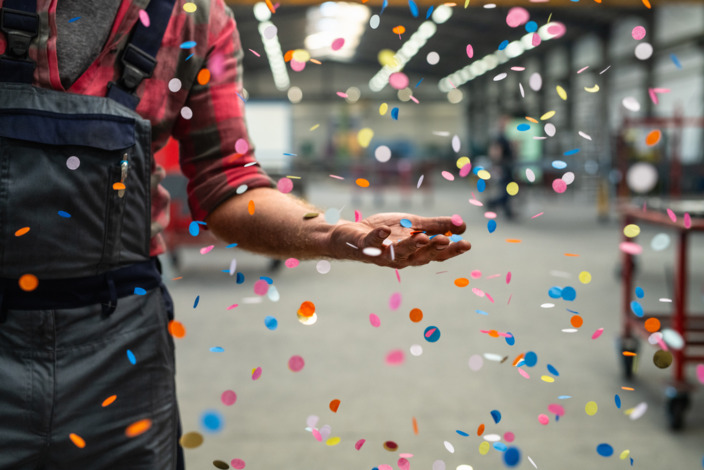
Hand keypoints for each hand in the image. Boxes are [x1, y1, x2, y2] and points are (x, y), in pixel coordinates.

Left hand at [329, 213, 470, 268]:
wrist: (354, 234)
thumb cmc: (386, 233)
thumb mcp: (414, 226)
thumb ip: (437, 226)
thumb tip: (463, 225)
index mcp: (416, 253)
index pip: (437, 254)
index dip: (451, 250)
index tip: (467, 244)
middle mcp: (401, 258)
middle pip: (421, 256)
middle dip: (433, 249)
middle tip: (446, 241)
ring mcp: (383, 254)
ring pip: (399, 253)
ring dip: (411, 246)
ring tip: (422, 237)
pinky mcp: (366, 246)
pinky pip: (372, 243)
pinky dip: (379, 237)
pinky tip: (386, 230)